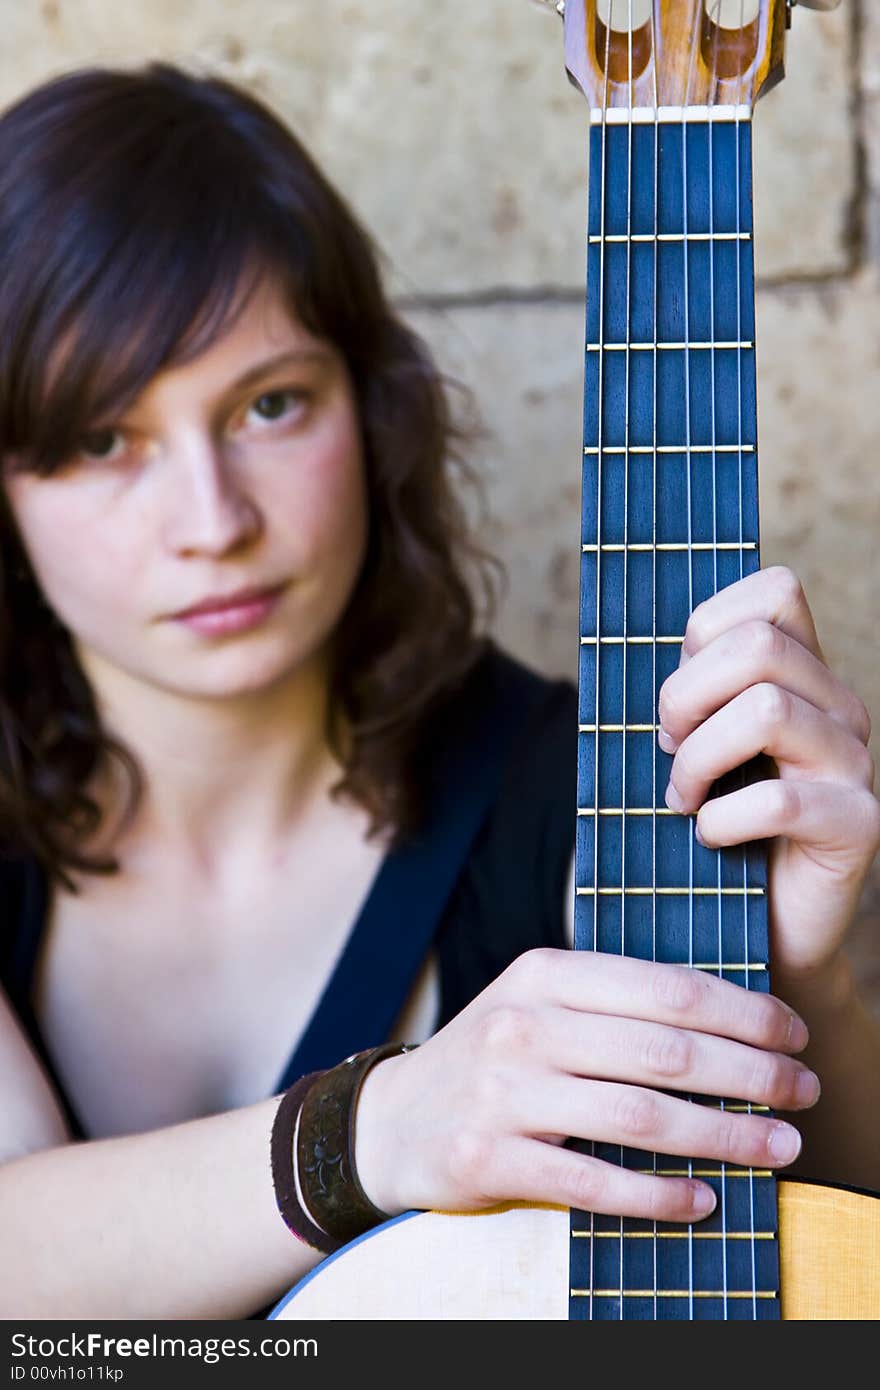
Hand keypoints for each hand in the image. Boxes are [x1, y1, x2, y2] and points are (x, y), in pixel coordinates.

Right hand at [354, 947, 818, 1223]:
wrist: (394, 1119)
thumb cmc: (494, 1058)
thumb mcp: (541, 1004)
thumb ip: (616, 1004)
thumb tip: (731, 1025)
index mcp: (546, 973)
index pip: (666, 988)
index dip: (743, 1013)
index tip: (793, 1036)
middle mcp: (525, 1024)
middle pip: (664, 1051)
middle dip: (751, 1074)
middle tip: (802, 1094)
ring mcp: (504, 1092)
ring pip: (639, 1116)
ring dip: (723, 1136)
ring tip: (779, 1149)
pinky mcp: (489, 1157)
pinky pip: (593, 1180)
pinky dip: (657, 1194)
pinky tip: (703, 1199)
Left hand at [657, 566, 879, 983]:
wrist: (757, 932)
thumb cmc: (710, 830)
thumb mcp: (690, 745)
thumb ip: (686, 692)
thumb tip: (632, 643)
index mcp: (803, 675)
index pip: (775, 593)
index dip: (707, 629)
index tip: (680, 694)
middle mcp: (840, 709)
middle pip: (759, 645)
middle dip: (685, 697)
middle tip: (667, 750)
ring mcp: (855, 765)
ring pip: (766, 710)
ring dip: (699, 759)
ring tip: (683, 797)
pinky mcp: (858, 826)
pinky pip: (779, 800)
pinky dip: (722, 819)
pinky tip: (709, 837)